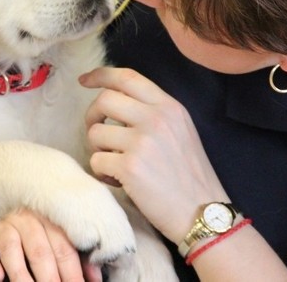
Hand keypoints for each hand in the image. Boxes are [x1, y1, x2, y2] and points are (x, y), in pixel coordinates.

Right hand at [0, 209, 102, 281]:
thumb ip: (79, 257)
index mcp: (53, 220)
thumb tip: (96, 279)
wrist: (11, 203)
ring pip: (12, 249)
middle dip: (49, 278)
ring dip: (20, 274)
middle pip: (40, 251)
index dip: (73, 274)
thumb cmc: (44, 229)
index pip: (65, 249)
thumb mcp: (61, 238)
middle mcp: (29, 219)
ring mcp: (6, 225)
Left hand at [79, 67, 229, 243]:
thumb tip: (116, 102)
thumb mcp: (181, 130)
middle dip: (92, 116)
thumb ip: (154, 112)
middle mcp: (156, 118)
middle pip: (104, 100)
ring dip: (97, 149)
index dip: (101, 75)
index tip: (84, 80)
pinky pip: (96, 161)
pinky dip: (101, 173)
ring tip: (115, 164)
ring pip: (95, 132)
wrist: (202, 212)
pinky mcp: (130, 167)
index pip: (128, 77)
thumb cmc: (189, 175)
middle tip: (98, 134)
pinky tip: (118, 181)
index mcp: (169, 106)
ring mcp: (142, 142)